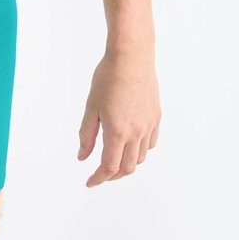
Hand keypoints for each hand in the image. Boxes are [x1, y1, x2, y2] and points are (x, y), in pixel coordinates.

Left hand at [77, 47, 160, 185]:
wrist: (132, 57)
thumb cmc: (108, 78)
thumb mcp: (91, 107)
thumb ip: (86, 134)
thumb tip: (82, 157)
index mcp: (118, 131)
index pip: (109, 167)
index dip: (98, 178)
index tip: (90, 182)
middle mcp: (137, 132)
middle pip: (127, 167)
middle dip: (113, 175)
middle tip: (100, 174)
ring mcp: (149, 125)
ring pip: (141, 157)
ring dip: (127, 163)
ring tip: (114, 159)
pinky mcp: (156, 117)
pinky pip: (151, 143)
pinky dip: (141, 150)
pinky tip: (131, 144)